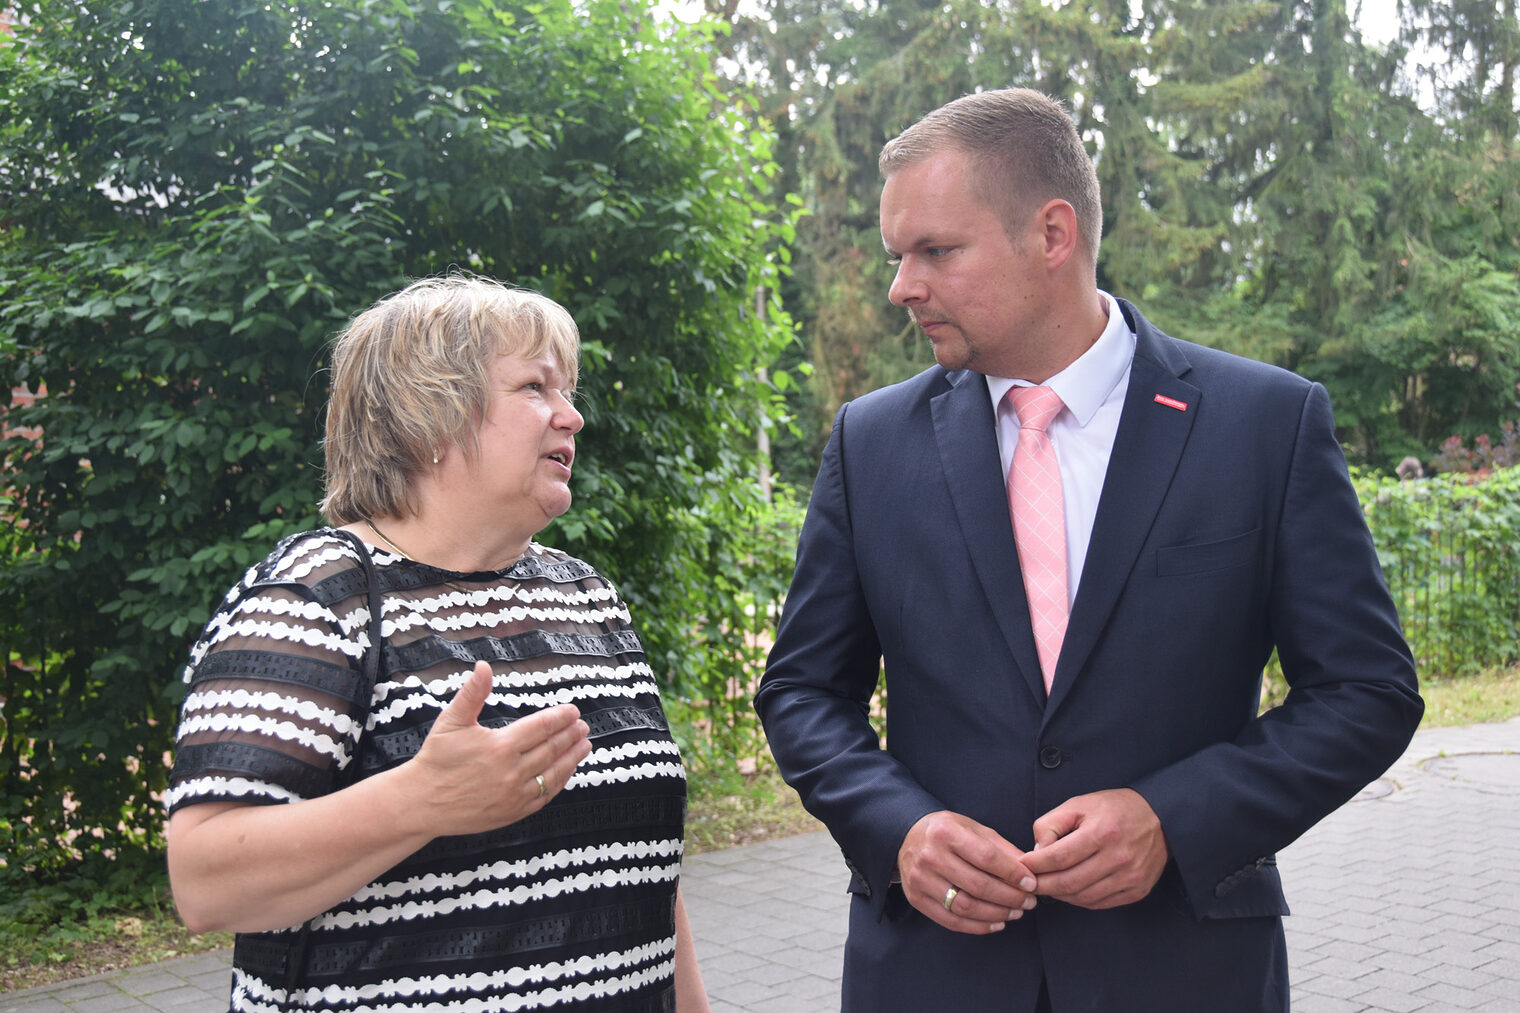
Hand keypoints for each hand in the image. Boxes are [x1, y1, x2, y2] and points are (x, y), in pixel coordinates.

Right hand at [403, 661, 590, 836]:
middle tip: (582, 726)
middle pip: (551, 749)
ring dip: (572, 758)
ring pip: (553, 773)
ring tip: (584, 745)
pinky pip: (544, 795)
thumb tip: (483, 666)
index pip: (540, 727)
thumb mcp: (452, 721)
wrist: (421, 802)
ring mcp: (514, 795)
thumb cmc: (436, 759)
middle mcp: (511, 772)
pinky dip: (559, 781)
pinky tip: (566, 771)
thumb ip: (472, 693)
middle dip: (570, 735)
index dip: (560, 717)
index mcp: (500, 746)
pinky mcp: (513, 812)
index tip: (572, 710)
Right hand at [896, 811, 1037, 933]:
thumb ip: (1001, 848)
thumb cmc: (947, 832)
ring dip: (997, 914)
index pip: (986, 857)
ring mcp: (921, 880)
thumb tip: (1029, 871)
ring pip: (965, 906)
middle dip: (1010, 897)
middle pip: (978, 885)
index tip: (1031, 883)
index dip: (1012, 873)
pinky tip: (996, 923)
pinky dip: (978, 926)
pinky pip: (951, 921)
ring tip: (1015, 913)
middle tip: (1028, 901)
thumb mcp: (973, 828)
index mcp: (946, 832)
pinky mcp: (917, 899)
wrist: (907, 837)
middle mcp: (930, 856)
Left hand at [1022, 788, 1169, 909]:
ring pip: (1083, 897)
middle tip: (1028, 882)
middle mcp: (1118, 857)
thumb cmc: (1115, 809)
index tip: (1022, 866)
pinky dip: (1079, 900)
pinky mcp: (1137, 890)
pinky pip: (1100, 903)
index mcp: (1102, 832)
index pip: (1058, 858)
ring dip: (1059, 895)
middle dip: (1043, 885)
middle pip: (1069, 882)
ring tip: (1048, 886)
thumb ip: (1051, 825)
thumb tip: (1037, 851)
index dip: (1035, 865)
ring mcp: (1130, 877)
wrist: (1160, 818)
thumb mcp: (1079, 804)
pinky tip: (1070, 891)